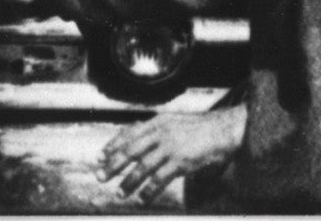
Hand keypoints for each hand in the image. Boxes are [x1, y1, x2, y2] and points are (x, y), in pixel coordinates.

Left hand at [99, 106, 243, 201]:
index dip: (112, 146)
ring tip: (119, 193)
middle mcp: (161, 133)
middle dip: (113, 164)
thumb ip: (155, 131)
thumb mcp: (173, 122)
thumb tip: (135, 138)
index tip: (98, 157)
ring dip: (129, 182)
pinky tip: (142, 199)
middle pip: (131, 150)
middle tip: (100, 176)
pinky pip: (160, 178)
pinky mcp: (181, 161)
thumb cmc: (198, 129)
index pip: (128, 134)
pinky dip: (149, 190)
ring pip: (143, 167)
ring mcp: (170, 147)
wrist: (222, 130)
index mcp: (157, 122)